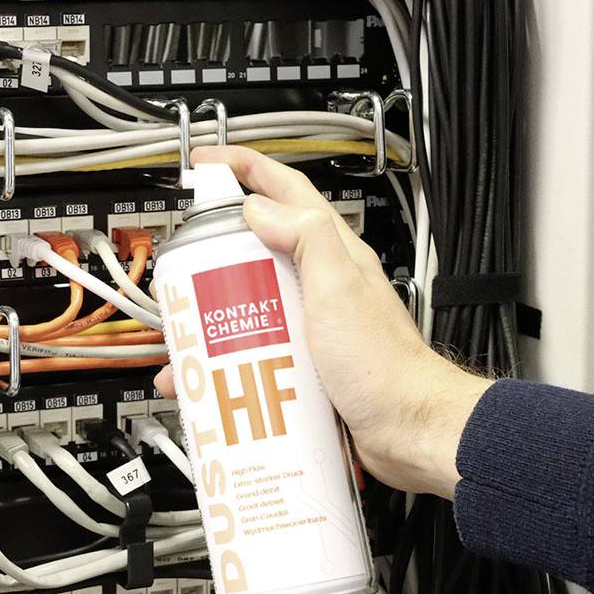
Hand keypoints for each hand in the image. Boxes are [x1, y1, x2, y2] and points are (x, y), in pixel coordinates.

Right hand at [154, 146, 491, 497]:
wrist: (407, 429)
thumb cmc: (385, 365)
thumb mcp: (341, 288)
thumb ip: (307, 238)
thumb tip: (261, 207)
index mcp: (332, 256)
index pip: (287, 192)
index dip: (245, 169)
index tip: (207, 164)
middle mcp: (320, 286)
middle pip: (256, 251)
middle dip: (214, 255)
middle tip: (186, 268)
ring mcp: (310, 326)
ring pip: (250, 305)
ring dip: (215, 318)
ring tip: (193, 337)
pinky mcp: (302, 365)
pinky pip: (256, 351)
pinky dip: (229, 362)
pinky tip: (214, 379)